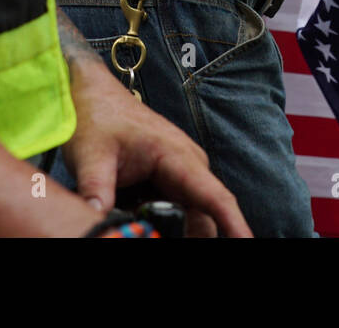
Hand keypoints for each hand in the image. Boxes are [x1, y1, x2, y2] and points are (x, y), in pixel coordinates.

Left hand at [61, 54, 250, 236]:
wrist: (92, 94)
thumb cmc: (96, 116)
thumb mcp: (90, 154)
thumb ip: (96, 190)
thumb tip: (97, 220)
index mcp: (177, 155)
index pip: (216, 198)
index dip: (235, 227)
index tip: (248, 245)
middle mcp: (188, 167)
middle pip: (205, 219)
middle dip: (194, 238)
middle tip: (162, 241)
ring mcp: (181, 175)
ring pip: (192, 219)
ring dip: (177, 232)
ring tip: (150, 232)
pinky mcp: (169, 183)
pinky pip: (176, 214)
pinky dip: (164, 226)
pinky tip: (144, 225)